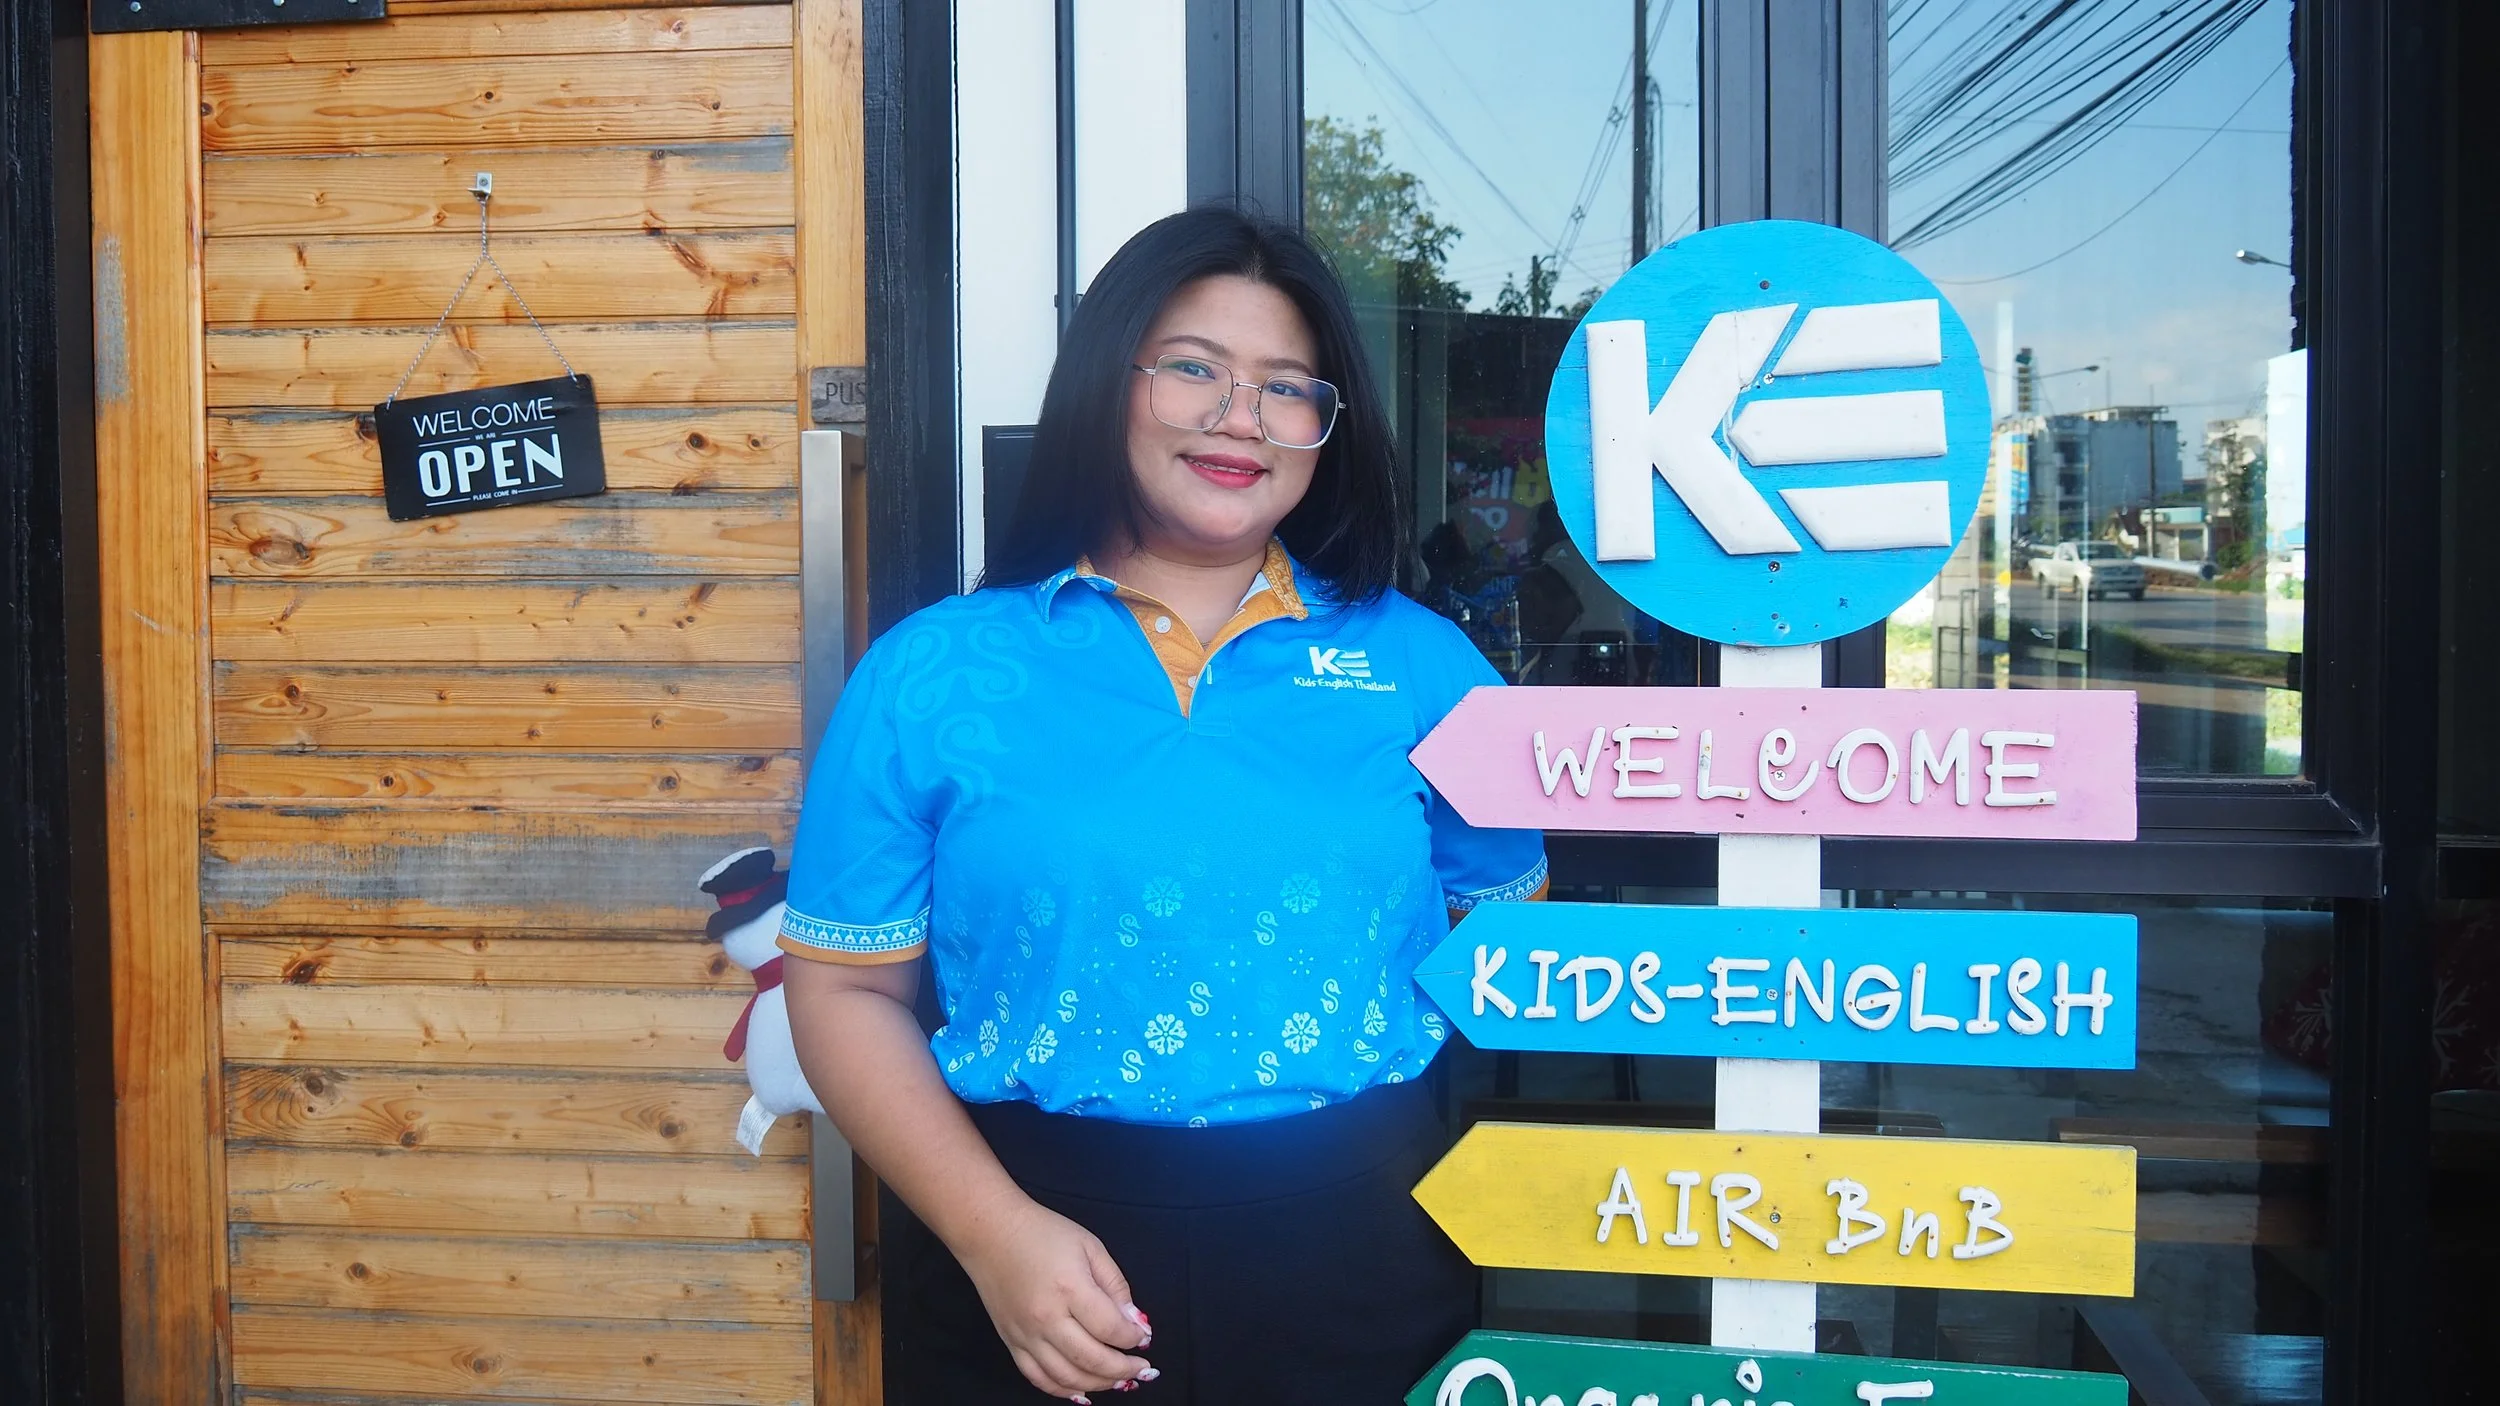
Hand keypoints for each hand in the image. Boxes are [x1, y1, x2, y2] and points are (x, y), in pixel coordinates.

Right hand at [954, 1195, 1155, 1399]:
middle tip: (1142, 1369)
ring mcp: (1026, 1334)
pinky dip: (1063, 1390)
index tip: (1143, 1337)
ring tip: (1120, 1380)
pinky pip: (1039, 1378)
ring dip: (1099, 1384)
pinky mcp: (1011, 1342)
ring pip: (1067, 1377)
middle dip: (1124, 1369)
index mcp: (1070, 1288)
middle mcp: (1047, 1317)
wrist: (991, 1232)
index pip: (1111, 1328)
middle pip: (1092, 1359)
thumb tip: (1134, 1321)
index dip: (1134, 1338)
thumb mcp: (1090, 1247)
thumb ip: (1116, 1285)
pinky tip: (1083, 1390)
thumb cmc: (1042, 1233)